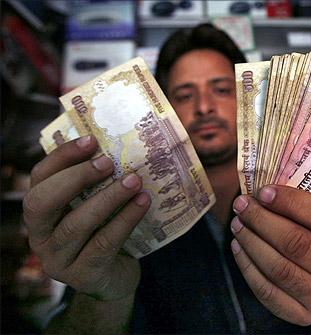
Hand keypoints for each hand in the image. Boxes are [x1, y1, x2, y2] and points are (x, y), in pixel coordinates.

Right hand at [23, 136, 150, 300]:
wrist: (116, 277)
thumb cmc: (104, 232)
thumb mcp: (95, 206)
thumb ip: (96, 183)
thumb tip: (117, 145)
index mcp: (40, 213)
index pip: (39, 178)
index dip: (62, 157)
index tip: (91, 140)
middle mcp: (40, 236)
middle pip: (43, 202)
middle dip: (76, 177)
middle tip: (108, 162)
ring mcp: (58, 260)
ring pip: (76, 225)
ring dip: (108, 198)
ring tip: (134, 181)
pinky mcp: (83, 275)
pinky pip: (104, 244)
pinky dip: (125, 220)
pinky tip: (143, 202)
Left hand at [230, 185, 310, 325]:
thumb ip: (306, 205)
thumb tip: (266, 185)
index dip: (291, 202)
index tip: (264, 191)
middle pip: (297, 243)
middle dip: (263, 220)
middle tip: (242, 205)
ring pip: (279, 268)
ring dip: (252, 242)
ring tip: (238, 223)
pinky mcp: (301, 314)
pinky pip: (267, 291)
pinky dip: (248, 266)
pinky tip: (239, 247)